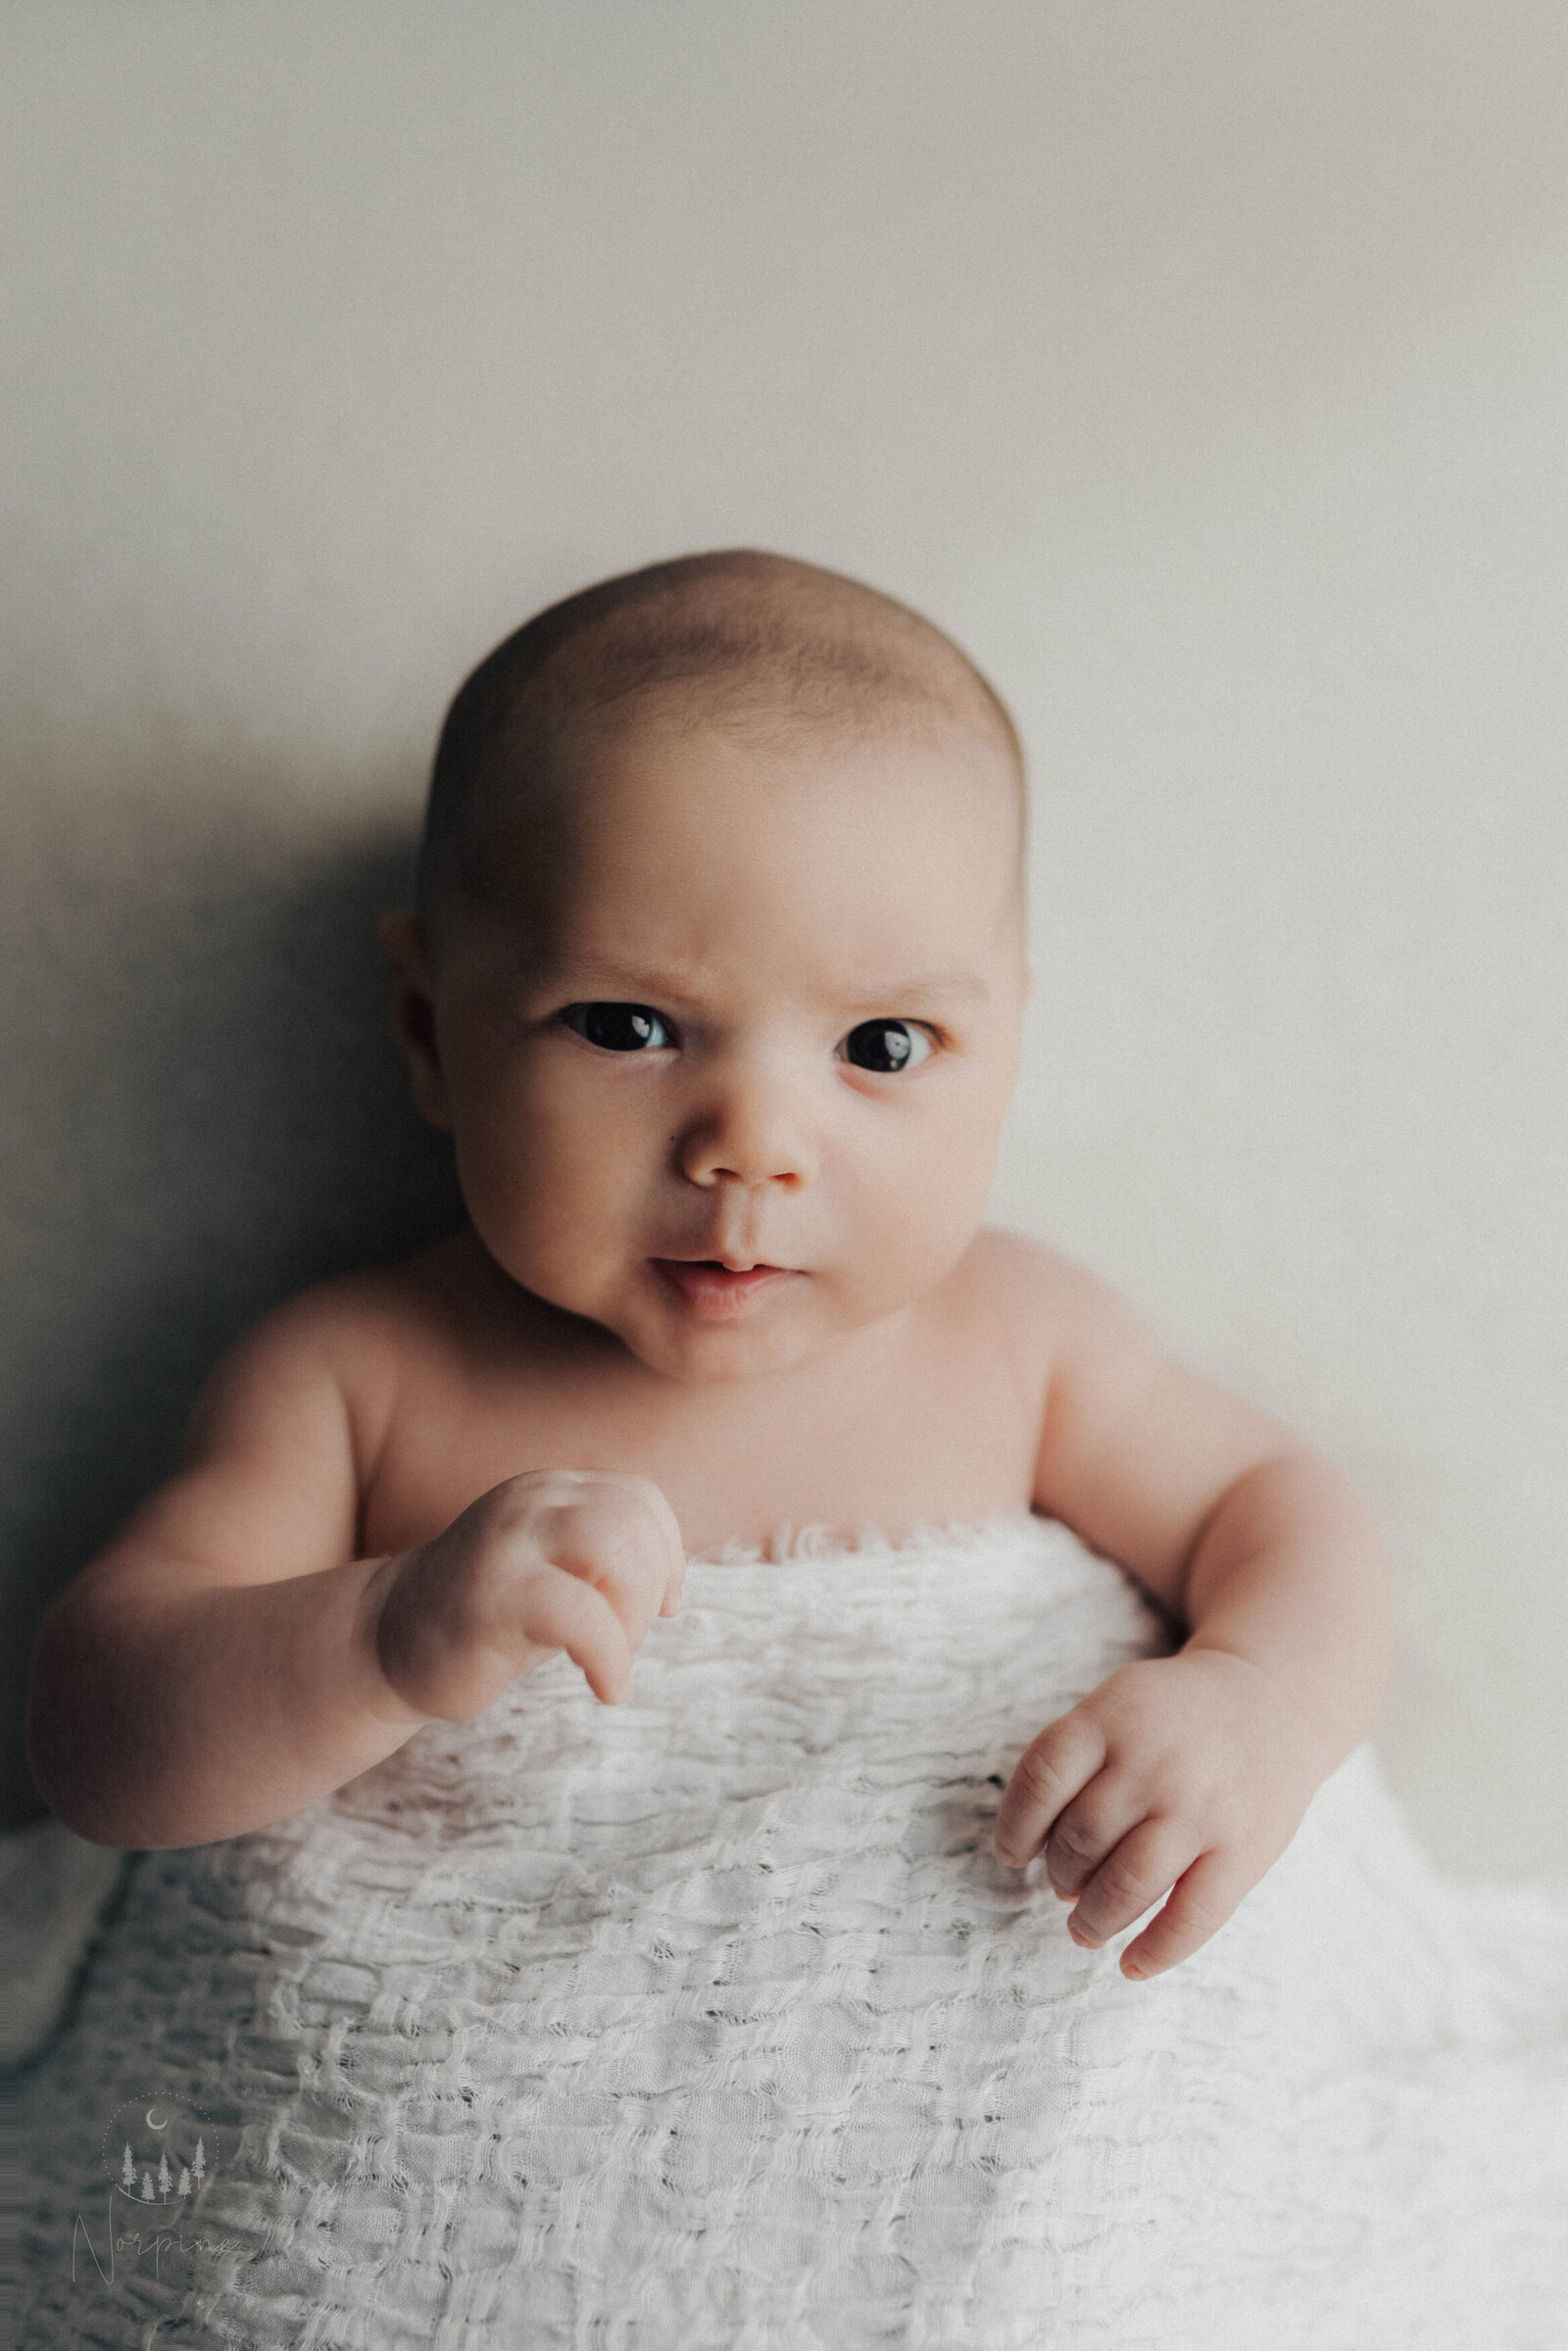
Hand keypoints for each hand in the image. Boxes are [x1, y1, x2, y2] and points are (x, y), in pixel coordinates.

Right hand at [373, 1469, 686, 1720]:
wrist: (386, 1644)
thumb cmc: (486, 1618)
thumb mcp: (552, 1573)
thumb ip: (606, 1559)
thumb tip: (671, 1586)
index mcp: (548, 1491)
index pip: (638, 1499)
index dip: (667, 1555)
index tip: (660, 1608)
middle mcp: (528, 1501)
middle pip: (631, 1522)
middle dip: (649, 1588)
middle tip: (625, 1640)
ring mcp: (505, 1542)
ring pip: (614, 1550)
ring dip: (632, 1616)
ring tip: (610, 1659)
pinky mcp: (491, 1595)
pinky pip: (582, 1614)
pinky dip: (612, 1657)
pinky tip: (609, 1690)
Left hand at [994, 1648, 1322, 1979]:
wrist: (1273, 1701)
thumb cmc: (1176, 1716)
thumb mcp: (1119, 1702)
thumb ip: (1078, 1760)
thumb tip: (1035, 1848)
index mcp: (1113, 1718)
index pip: (1042, 1778)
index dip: (1016, 1825)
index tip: (1013, 1853)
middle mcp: (1153, 1762)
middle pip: (1081, 1837)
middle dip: (1061, 1875)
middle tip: (1065, 1886)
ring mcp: (1200, 1808)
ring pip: (1126, 1884)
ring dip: (1094, 1919)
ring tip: (1086, 1927)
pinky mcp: (1243, 1851)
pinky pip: (1191, 1917)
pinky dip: (1155, 1951)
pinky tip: (1133, 1964)